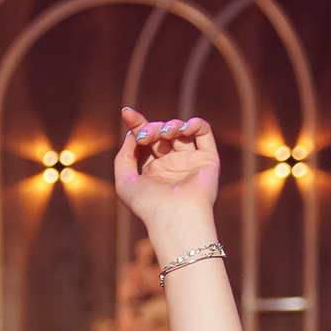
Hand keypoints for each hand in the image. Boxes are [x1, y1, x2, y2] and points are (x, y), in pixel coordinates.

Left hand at [114, 108, 219, 259]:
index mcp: (152, 170)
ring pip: (181, 130)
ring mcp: (189, 162)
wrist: (175, 216)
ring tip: (165, 134)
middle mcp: (171, 165)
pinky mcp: (207, 160)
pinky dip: (195, 124)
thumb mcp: (124, 182)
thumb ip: (124, 157)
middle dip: (151, 128)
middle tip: (146, 136)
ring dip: (170, 125)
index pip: (144, 141)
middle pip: (161, 133)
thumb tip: (132, 133)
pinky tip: (184, 129)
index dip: (136, 124)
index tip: (127, 113)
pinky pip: (204, 132)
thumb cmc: (148, 205)